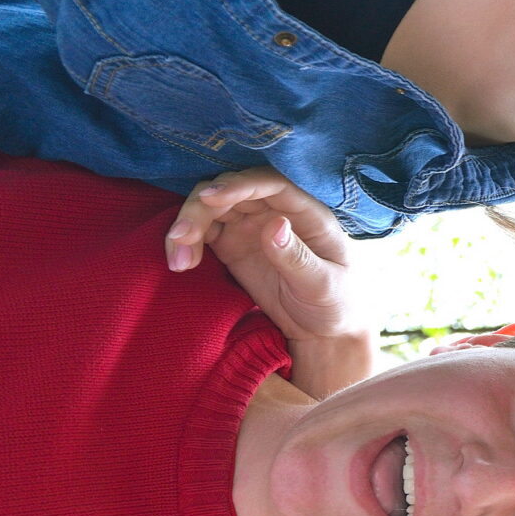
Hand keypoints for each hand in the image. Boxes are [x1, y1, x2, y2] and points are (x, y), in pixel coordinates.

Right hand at [166, 169, 377, 395]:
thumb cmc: (335, 303)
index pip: (271, 184)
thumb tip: (275, 224)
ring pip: (210, 209)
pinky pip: (202, 232)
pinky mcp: (232, 244)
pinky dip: (186, 243)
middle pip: (231, 192)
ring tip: (178, 261)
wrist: (323, 331)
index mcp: (308, 213)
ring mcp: (252, 226)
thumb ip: (298, 258)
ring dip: (187, 227)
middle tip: (181, 238)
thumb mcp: (323, 286)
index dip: (239, 185)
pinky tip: (181, 264)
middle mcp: (276, 211)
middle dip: (200, 208)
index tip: (210, 196)